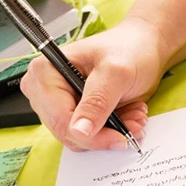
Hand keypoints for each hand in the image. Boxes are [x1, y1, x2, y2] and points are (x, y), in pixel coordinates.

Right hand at [20, 16, 168, 150]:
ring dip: (111, 132)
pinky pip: (87, 136)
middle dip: (104, 133)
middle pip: (67, 131)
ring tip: (133, 115)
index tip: (120, 139)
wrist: (142, 46)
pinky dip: (111, 131)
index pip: (60, 118)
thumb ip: (97, 101)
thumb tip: (80, 130)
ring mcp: (55, 103)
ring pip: (79, 137)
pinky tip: (127, 116)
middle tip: (134, 123)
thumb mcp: (116, 73)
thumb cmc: (128, 48)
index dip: (91, 135)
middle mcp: (44, 89)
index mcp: (45, 72)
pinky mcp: (70, 113)